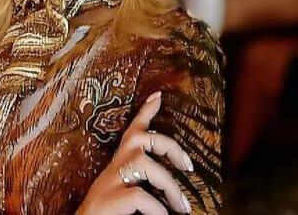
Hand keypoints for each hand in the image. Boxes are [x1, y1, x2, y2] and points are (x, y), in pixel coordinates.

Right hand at [76, 91, 192, 214]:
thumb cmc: (107, 212)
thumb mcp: (123, 190)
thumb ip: (140, 183)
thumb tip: (172, 187)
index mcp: (119, 163)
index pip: (132, 131)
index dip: (145, 112)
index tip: (158, 95)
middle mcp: (114, 167)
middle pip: (140, 139)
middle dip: (169, 146)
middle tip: (189, 166)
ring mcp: (111, 182)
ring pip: (142, 163)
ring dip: (168, 185)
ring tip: (182, 207)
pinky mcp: (110, 200)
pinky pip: (139, 196)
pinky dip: (156, 209)